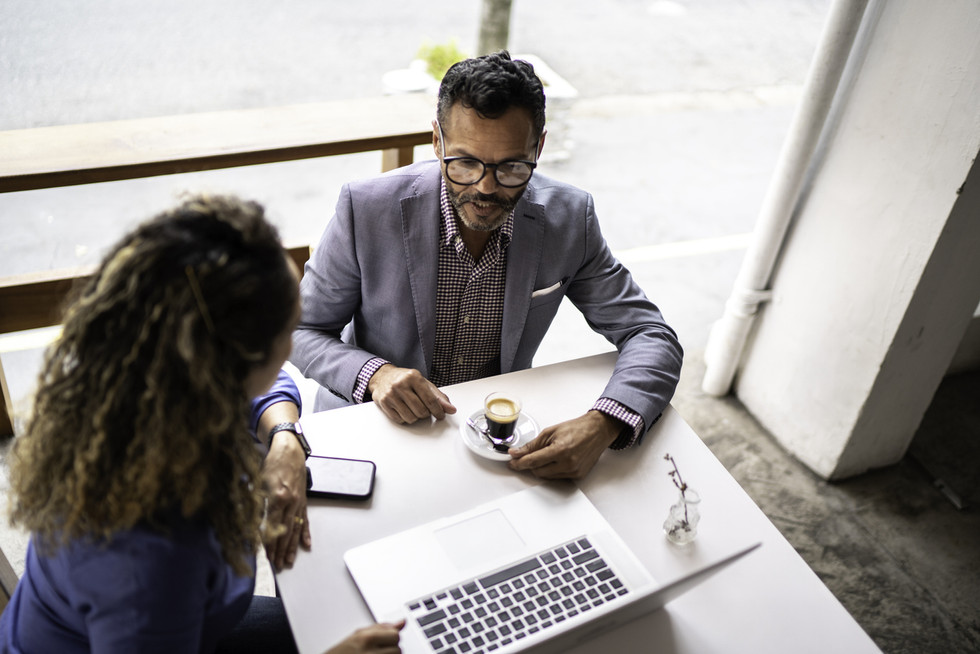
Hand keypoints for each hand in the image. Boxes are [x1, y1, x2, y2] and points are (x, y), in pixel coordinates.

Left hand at [261, 431, 310, 570]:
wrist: (289, 450)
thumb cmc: (273, 463)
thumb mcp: (259, 481)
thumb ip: (256, 500)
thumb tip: (248, 518)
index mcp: (278, 498)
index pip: (272, 527)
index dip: (269, 543)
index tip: (265, 556)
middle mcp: (291, 503)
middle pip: (285, 532)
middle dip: (281, 551)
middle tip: (277, 566)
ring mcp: (298, 503)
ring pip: (296, 530)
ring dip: (292, 547)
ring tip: (289, 561)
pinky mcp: (303, 501)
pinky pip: (305, 521)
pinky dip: (305, 534)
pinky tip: (306, 545)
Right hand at [323, 621, 404, 653]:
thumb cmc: (343, 652)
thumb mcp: (359, 634)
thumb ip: (382, 627)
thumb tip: (402, 622)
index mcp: (367, 638)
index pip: (396, 635)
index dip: (391, 638)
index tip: (383, 641)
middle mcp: (370, 653)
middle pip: (398, 650)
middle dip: (390, 650)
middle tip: (377, 651)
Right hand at [367, 364, 455, 423]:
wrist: (383, 376)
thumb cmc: (405, 380)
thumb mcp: (424, 383)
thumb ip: (438, 397)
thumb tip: (451, 409)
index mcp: (414, 377)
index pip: (430, 400)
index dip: (438, 411)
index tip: (441, 415)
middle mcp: (401, 385)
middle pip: (421, 411)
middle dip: (426, 414)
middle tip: (425, 409)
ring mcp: (391, 394)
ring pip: (410, 417)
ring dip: (415, 417)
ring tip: (414, 408)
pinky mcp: (384, 403)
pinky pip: (400, 420)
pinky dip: (405, 418)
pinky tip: (404, 409)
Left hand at [507, 411, 621, 478]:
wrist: (597, 431)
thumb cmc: (576, 428)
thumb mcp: (550, 432)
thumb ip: (532, 445)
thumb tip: (517, 453)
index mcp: (560, 451)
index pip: (533, 462)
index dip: (519, 463)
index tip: (512, 463)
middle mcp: (568, 464)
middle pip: (538, 472)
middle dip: (531, 464)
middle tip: (528, 455)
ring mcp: (574, 472)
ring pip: (547, 476)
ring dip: (542, 467)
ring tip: (548, 453)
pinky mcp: (578, 476)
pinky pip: (558, 477)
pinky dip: (553, 470)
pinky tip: (557, 459)